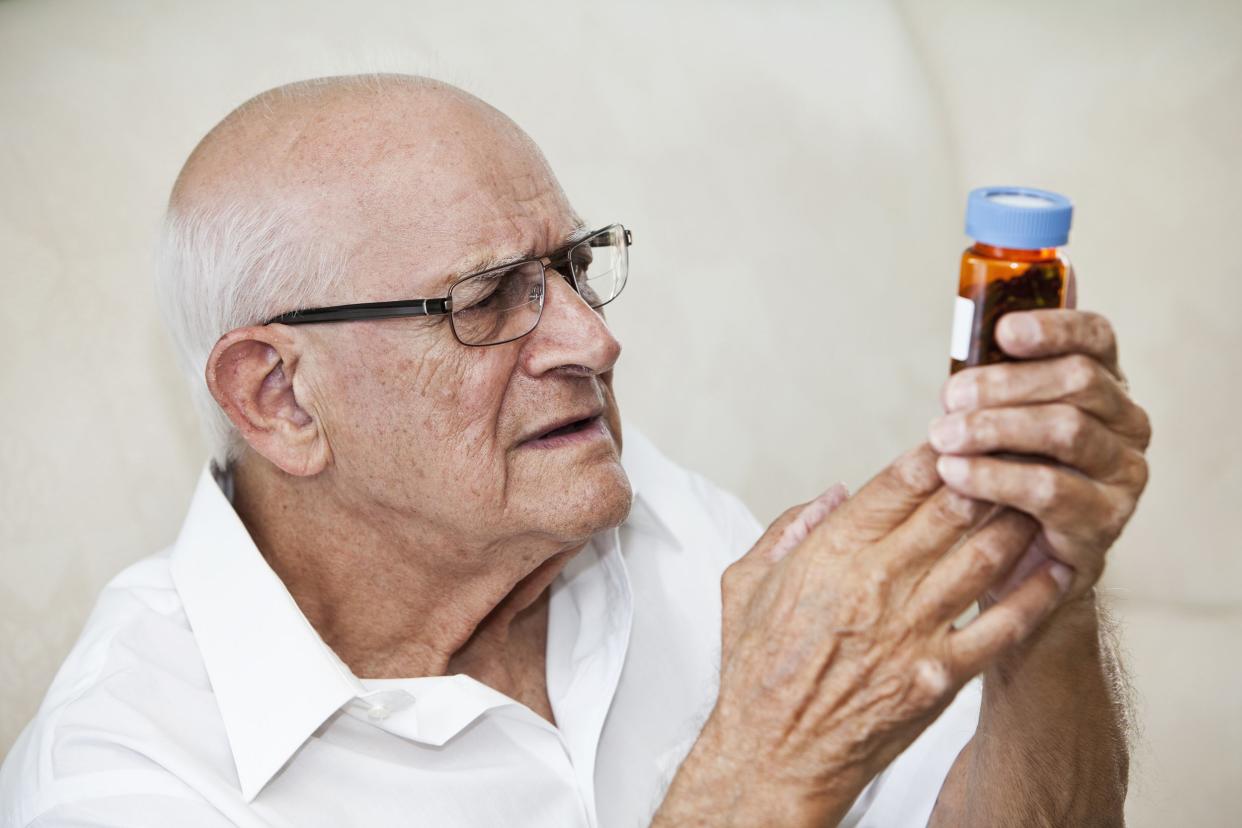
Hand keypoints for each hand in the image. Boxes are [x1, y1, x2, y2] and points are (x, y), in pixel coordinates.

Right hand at [654, 446, 1071, 827]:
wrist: (774, 755)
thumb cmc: (756, 672)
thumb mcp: (746, 583)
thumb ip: (788, 529)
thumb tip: (832, 493)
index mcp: (829, 554)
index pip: (897, 483)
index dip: (936, 450)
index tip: (958, 430)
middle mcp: (877, 583)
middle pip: (952, 507)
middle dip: (987, 471)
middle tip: (1013, 448)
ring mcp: (914, 630)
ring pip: (986, 555)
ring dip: (1019, 519)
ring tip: (1042, 493)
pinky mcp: (941, 676)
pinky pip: (1003, 625)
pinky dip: (1036, 592)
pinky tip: (1057, 566)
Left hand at [928, 286, 1151, 601]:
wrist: (1016, 561)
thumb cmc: (1002, 474)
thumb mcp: (995, 419)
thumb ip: (990, 379)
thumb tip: (963, 333)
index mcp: (1102, 384)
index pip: (1095, 337)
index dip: (1052, 327)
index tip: (1002, 331)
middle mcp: (1126, 423)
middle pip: (1076, 381)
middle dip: (1002, 385)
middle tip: (947, 399)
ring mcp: (1123, 473)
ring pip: (1064, 430)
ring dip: (993, 428)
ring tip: (942, 437)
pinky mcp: (1105, 521)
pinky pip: (1051, 490)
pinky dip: (995, 477)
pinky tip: (955, 474)